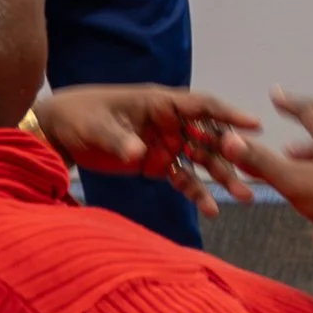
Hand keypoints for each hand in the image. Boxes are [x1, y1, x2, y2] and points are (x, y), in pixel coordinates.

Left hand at [33, 85, 261, 218]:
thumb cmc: (80, 116)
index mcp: (160, 102)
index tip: (253, 124)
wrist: (59, 134)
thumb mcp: (98, 126)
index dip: (228, 113)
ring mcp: (165, 143)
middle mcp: (170, 121)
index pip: (201, 105)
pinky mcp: (156, 164)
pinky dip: (197, 193)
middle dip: (231, 154)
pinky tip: (211, 210)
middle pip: (209, 136)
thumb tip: (139, 153)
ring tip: (242, 196)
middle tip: (253, 172)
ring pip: (201, 160)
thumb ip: (120, 140)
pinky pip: (183, 178)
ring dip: (221, 177)